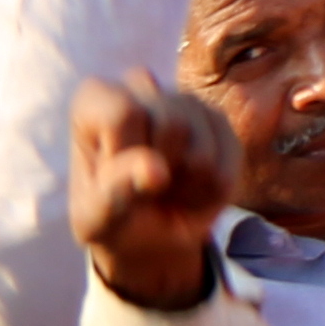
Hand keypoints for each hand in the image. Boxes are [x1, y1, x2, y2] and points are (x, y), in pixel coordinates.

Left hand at [68, 70, 242, 311]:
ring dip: (187, 185)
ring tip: (167, 191)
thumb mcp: (97, 219)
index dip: (127, 157)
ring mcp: (185, 101)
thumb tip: (156, 170)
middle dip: (162, 171)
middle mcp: (142, 89)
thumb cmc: (111, 219)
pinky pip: (229, 157)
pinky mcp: (219, 121)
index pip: (123, 114)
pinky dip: (212, 188)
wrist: (147, 236)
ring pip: (202, 146)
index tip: (112, 178)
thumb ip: (114, 193)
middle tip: (144, 188)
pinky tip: (191, 189)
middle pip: (172, 124)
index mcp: (95, 102)